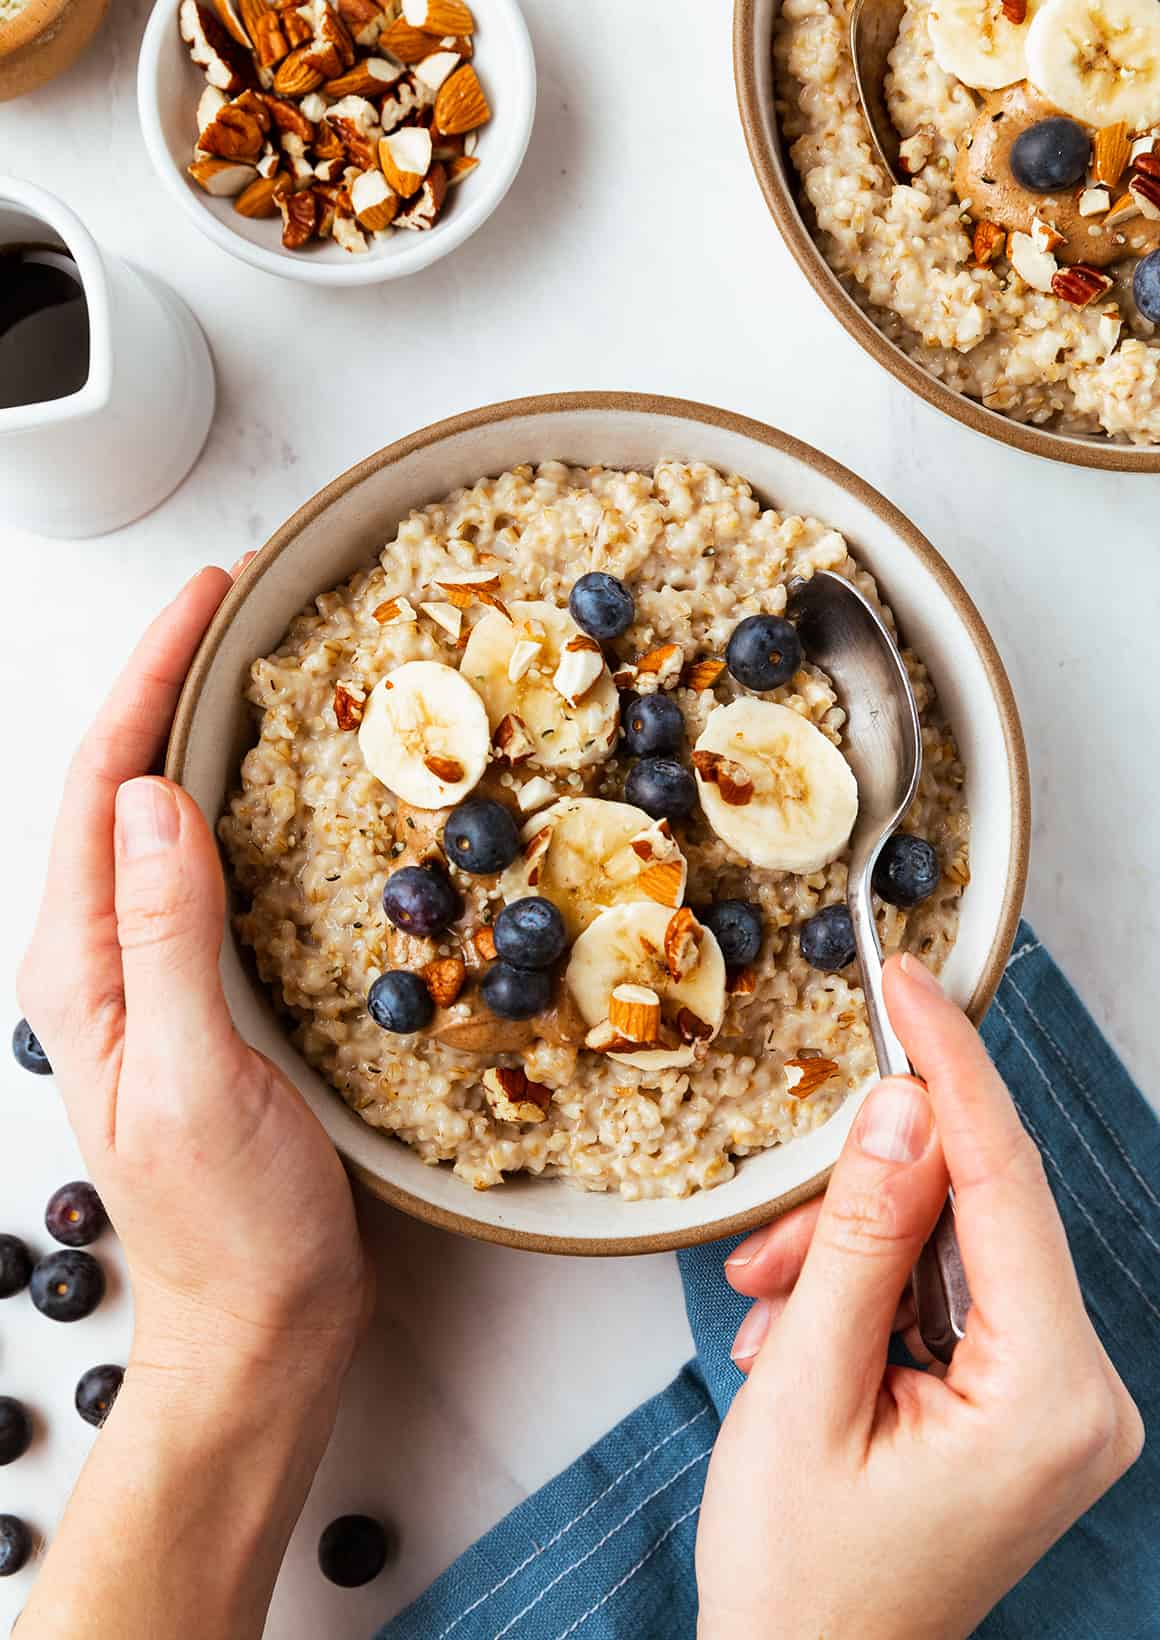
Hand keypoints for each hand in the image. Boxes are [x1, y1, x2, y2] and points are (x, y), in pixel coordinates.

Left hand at [18, 567, 370, 1388]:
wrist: (261, 1316)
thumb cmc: (229, 1220)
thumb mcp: (197, 1077)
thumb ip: (170, 937)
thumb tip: (153, 796)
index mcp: (83, 966)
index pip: (99, 788)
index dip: (145, 680)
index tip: (202, 598)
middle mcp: (106, 955)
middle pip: (123, 787)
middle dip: (168, 684)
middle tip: (234, 605)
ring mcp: (156, 972)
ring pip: (167, 823)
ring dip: (203, 736)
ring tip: (257, 667)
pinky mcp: (208, 991)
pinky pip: (214, 872)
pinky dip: (245, 809)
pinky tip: (286, 792)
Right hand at [695, 954, 1142, 1639]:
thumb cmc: (803, 1582)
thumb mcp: (805, 1391)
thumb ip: (858, 1240)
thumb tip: (903, 1112)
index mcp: (1051, 1395)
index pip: (1006, 1179)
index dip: (950, 1067)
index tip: (910, 982)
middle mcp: (1079, 1391)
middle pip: (970, 1211)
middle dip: (857, 1208)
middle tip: (768, 1250)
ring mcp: (1055, 1398)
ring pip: (946, 1244)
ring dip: (846, 1257)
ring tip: (772, 1321)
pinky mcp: (1020, 1398)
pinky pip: (942, 1290)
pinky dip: (864, 1292)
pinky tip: (803, 1341)